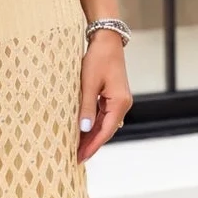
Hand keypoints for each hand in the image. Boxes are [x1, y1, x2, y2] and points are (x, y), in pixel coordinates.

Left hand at [77, 31, 130, 162]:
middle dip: (90, 144)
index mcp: (120, 103)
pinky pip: (103, 115)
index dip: (92, 146)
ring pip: (104, 124)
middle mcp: (123, 104)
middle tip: (74, 157)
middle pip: (105, 130)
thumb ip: (86, 108)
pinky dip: (93, 124)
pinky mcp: (114, 96)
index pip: (105, 131)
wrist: (107, 40)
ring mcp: (119, 100)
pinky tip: (82, 131)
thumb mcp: (89, 84)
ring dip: (91, 135)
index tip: (80, 158)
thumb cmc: (98, 58)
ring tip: (76, 147)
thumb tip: (83, 130)